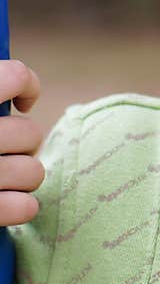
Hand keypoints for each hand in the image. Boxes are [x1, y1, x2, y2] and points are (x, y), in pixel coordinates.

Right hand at [0, 60, 43, 225]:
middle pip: (29, 133)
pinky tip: (10, 206)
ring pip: (33, 171)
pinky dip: (21, 208)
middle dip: (22, 145)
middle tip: (2, 152)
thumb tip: (22, 80)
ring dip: (22, 178)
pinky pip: (25, 207)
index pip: (14, 76)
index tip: (22, 103)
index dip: (26, 86)